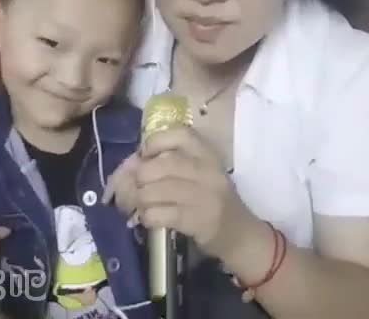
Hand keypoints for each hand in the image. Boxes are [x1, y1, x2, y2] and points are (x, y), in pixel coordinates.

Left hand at [103, 126, 257, 261]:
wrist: (239, 233)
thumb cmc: (211, 198)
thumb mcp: (198, 173)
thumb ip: (169, 163)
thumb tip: (129, 164)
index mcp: (207, 153)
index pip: (180, 134)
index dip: (155, 142)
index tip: (145, 155)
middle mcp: (208, 170)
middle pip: (159, 166)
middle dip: (138, 179)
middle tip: (135, 188)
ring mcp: (204, 195)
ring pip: (154, 191)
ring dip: (139, 200)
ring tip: (141, 206)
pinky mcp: (198, 220)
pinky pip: (158, 214)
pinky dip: (148, 217)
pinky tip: (151, 218)